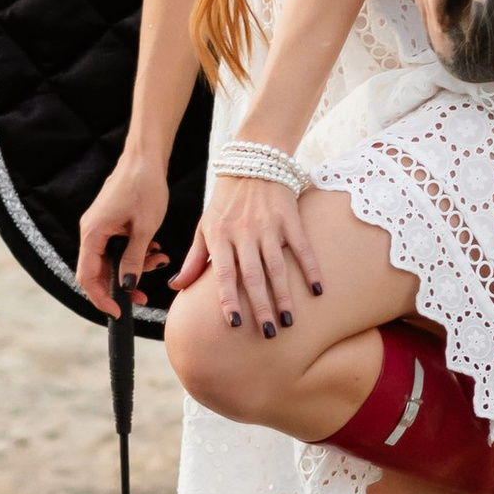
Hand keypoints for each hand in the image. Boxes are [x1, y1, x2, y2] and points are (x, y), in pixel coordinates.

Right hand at [76, 147, 171, 314]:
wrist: (146, 157)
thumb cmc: (146, 187)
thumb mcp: (145, 228)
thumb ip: (134, 259)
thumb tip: (127, 287)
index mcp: (93, 233)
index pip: (87, 277)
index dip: (101, 298)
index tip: (119, 312)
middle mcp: (90, 231)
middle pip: (98, 271)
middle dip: (123, 284)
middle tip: (146, 294)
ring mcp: (98, 226)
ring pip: (110, 259)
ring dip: (134, 265)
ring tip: (159, 259)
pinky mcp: (108, 221)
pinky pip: (116, 246)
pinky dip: (134, 252)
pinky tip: (153, 247)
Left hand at [193, 172, 327, 338]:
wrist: (253, 161)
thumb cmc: (225, 201)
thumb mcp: (205, 226)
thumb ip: (194, 259)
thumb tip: (177, 288)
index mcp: (220, 236)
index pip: (224, 273)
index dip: (229, 298)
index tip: (234, 323)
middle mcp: (244, 233)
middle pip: (253, 275)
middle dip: (261, 306)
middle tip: (268, 333)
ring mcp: (269, 225)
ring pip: (277, 266)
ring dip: (284, 295)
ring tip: (289, 320)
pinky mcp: (290, 218)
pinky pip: (302, 247)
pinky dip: (311, 268)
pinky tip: (317, 290)